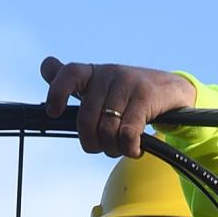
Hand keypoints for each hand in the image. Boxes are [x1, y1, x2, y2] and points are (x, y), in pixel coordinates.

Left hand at [41, 57, 196, 157]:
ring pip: (107, 130)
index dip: (57, 93)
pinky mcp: (146, 96)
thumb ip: (76, 84)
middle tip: (102, 147)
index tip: (54, 112)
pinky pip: (127, 134)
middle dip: (92, 143)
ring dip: (113, 149)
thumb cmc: (130, 96)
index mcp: (93, 73)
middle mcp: (108, 74)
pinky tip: (135, 150)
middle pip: (86, 119)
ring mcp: (128, 83)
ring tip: (122, 148)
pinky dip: (129, 149)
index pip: (68, 74)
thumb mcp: (103, 88)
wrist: (172, 91)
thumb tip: (46, 67)